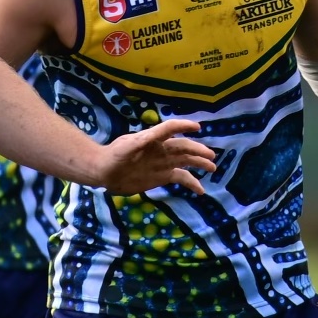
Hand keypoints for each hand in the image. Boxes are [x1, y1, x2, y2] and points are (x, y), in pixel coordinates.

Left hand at [90, 119, 215, 195]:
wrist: (105, 172)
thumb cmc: (113, 156)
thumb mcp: (125, 147)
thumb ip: (138, 142)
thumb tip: (150, 135)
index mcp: (153, 138)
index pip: (170, 128)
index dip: (183, 126)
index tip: (197, 127)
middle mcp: (162, 149)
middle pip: (183, 147)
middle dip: (198, 150)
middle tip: (211, 156)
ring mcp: (163, 163)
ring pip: (186, 161)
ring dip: (199, 164)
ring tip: (212, 168)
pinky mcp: (162, 177)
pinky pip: (180, 178)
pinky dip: (191, 183)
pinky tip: (201, 190)